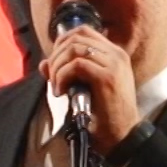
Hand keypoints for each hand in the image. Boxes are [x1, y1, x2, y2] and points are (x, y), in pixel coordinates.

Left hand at [42, 25, 138, 154]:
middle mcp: (116, 54)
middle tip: (52, 78)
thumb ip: (66, 72)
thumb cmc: (104, 114)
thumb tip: (43, 63)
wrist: (122, 134)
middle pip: (75, 38)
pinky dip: (62, 77)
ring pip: (74, 49)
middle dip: (56, 56)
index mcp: (113, 54)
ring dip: (57, 67)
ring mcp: (114, 64)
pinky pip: (76, 65)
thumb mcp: (84, 88)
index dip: (61, 42)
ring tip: (57, 86)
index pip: (83, 31)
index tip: (54, 62)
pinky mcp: (107, 77)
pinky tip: (61, 92)